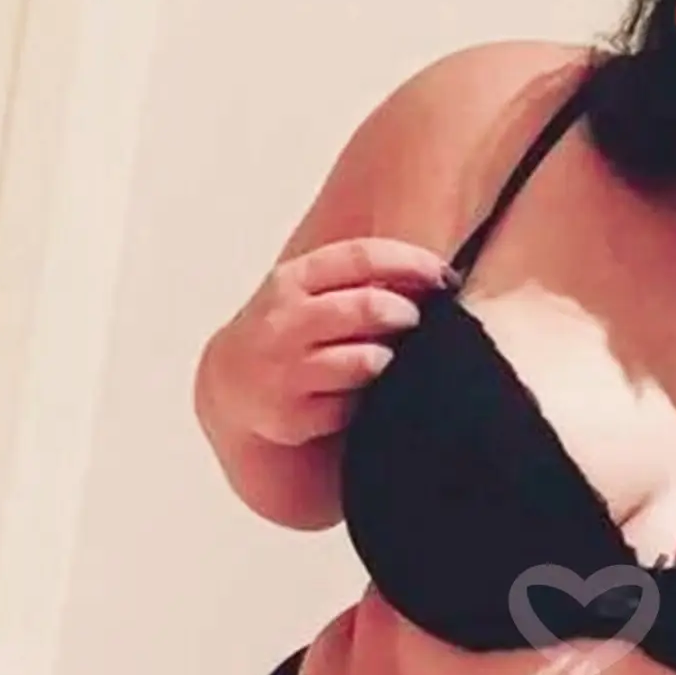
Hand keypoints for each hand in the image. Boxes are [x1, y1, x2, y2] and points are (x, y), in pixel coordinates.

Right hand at [200, 237, 454, 447]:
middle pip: (370, 308)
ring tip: (385, 360)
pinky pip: (354, 407)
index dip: (412, 263)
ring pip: (367, 361)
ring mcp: (286, 371)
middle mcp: (285, 322)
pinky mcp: (293, 417)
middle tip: (415, 323)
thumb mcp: (308, 292)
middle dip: (406, 314)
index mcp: (293, 280)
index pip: (362, 257)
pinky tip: (364, 397)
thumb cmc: (290, 332)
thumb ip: (358, 279)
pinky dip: (369, 402)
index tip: (444, 276)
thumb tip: (431, 275)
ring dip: (389, 360)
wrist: (231, 386)